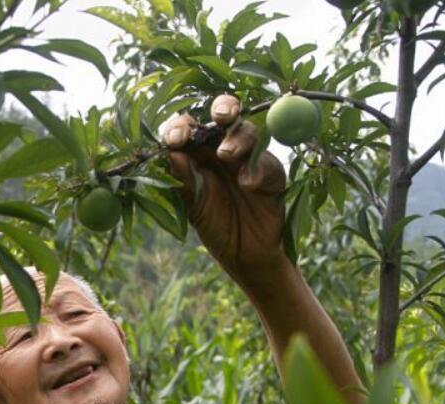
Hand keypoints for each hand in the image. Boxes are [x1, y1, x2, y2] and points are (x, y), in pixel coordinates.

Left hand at [163, 94, 288, 282]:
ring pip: (248, 133)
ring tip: (226, 154)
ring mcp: (250, 159)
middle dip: (223, 108)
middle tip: (219, 116)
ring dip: (238, 139)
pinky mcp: (272, 174)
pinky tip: (247, 183)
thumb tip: (172, 152)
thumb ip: (184, 179)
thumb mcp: (194, 206)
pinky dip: (256, 171)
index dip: (182, 127)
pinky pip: (267, 164)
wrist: (245, 255)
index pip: (191, 127)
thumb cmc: (217, 226)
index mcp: (200, 153)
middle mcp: (225, 150)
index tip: (176, 139)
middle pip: (226, 116)